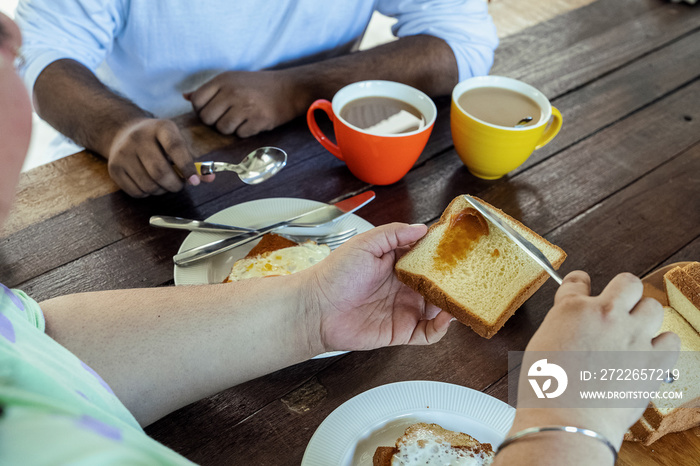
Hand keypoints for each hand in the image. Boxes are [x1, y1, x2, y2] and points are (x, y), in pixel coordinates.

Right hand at [107, 118, 212, 196]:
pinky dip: (147, 193)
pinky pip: (137, 192)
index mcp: (160, 127)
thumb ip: (193, 161)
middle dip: (175, 185)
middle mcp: (138, 138)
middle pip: (160, 172)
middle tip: (179, 185)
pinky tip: (148, 182)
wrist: (123, 132)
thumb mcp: (176, 141)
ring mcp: (123, 153)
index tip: (193, 181)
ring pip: (149, 186)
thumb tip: (210, 178)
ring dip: (161, 190)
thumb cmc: (158, 141)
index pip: (176, 148)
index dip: (187, 167)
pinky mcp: (114, 168)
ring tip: (163, 181)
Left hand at [184, 70, 303, 137]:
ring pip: (222, 129)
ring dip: (230, 129)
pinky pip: (240, 134)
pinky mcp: (258, 120)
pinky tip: (253, 122)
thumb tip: (185, 96)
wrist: (290, 89)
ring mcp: (245, 106)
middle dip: (215, 122)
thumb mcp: (232, 80)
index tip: (213, 111)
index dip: (201, 110)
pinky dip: (245, 132)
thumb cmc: (258, 86)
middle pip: (207, 118)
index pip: (197, 101)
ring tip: (242, 120)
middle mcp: (232, 92)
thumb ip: (209, 90)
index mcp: (223, 80)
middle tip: (228, 118)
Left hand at [302, 223, 452, 352]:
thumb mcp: (366, 243)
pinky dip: (442, 328)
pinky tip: (446, 317)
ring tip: (464, 297)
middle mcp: (404, 286)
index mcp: (397, 263)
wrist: (316, 308)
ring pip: (439, 308)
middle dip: (453, 281)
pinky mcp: (402, 331)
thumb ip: (394, 233)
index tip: (460, 250)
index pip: (428, 259)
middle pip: (438, 284)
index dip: (443, 256)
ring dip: (452, 304)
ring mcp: (404, 309)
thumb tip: (422, 228)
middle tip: (469, 276)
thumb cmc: (335, 274)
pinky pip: (429, 332)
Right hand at [512, 271, 680, 446]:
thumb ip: (561, 328)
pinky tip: (650, 351)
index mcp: (571, 309)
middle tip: (618, 305)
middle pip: (628, 283)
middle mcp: (605, 315)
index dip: (580, 282)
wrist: (568, 420)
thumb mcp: (540, 346)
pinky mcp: (654, 360)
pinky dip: (663, 343)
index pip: (577, 282)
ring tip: (635, 331)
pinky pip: (671, 339)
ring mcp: (632, 335)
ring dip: (644, 316)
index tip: (582, 284)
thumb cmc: (547, 390)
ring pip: (653, 307)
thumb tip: (573, 328)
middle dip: (623, 291)